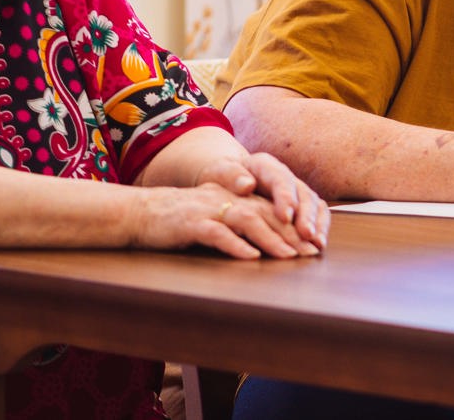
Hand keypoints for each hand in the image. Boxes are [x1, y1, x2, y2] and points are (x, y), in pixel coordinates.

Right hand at [131, 184, 310, 259]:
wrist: (139, 213)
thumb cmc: (179, 220)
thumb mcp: (214, 217)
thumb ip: (240, 224)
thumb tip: (270, 245)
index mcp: (234, 197)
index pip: (272, 210)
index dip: (295, 227)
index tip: (314, 245)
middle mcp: (225, 199)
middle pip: (266, 213)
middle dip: (292, 233)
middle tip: (312, 252)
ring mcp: (209, 209)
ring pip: (246, 220)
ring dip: (270, 239)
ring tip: (290, 256)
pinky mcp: (190, 223)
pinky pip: (217, 233)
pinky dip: (235, 245)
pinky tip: (251, 257)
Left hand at [195, 153, 328, 251]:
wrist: (231, 180)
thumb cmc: (224, 178)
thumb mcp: (219, 172)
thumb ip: (230, 175)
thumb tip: (247, 185)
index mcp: (267, 166)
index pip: (281, 180)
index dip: (286, 198)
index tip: (285, 217)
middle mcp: (287, 177)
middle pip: (304, 193)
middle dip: (306, 215)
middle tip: (306, 235)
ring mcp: (297, 191)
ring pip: (315, 204)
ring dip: (318, 224)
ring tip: (316, 243)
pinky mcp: (302, 205)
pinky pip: (318, 214)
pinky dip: (321, 228)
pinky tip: (318, 245)